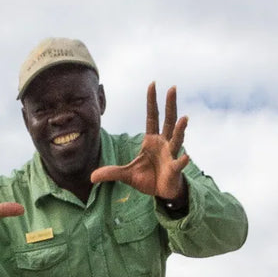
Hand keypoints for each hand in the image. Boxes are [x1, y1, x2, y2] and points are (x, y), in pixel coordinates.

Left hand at [90, 82, 189, 201]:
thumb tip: (91, 177)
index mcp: (151, 140)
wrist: (161, 192)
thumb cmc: (147, 178)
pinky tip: (186, 157)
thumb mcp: (126, 174)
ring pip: (176, 139)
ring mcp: (171, 155)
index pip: (152, 117)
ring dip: (180, 130)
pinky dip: (182, 161)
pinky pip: (178, 164)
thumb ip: (111, 173)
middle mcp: (164, 143)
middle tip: (172, 88)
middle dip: (170, 105)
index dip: (152, 102)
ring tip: (185, 118)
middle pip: (168, 121)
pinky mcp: (174, 169)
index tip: (152, 84)